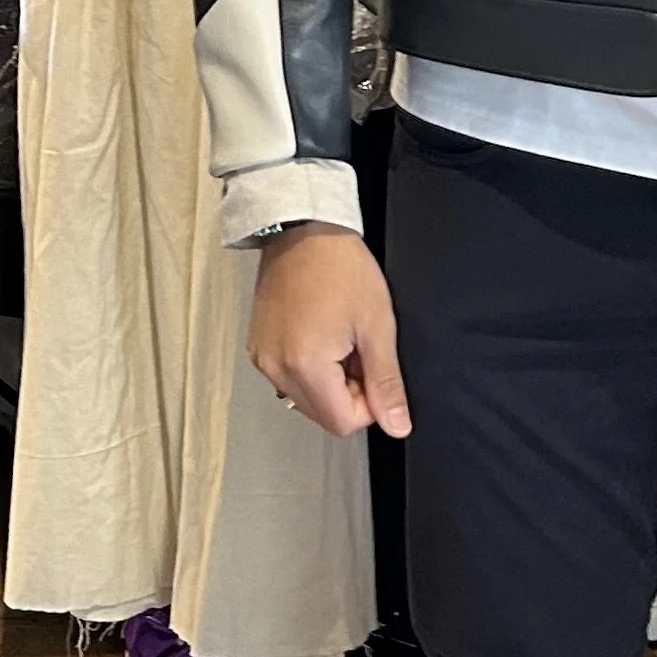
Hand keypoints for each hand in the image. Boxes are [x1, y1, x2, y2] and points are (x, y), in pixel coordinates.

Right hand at [249, 226, 411, 438]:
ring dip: (328, 382)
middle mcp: (275, 368)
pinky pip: (288, 377)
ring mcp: (262, 358)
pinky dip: (309, 367)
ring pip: (305, 398)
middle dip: (348, 393)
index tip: (374, 368)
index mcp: (304, 366)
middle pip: (321, 414)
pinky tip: (320, 334)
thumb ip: (386, 382)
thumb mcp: (377, 325)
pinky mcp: (258, 346)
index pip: (342, 423)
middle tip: (358, 349)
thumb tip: (398, 427)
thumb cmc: (342, 268)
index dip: (368, 404)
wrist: (304, 229)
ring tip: (339, 338)